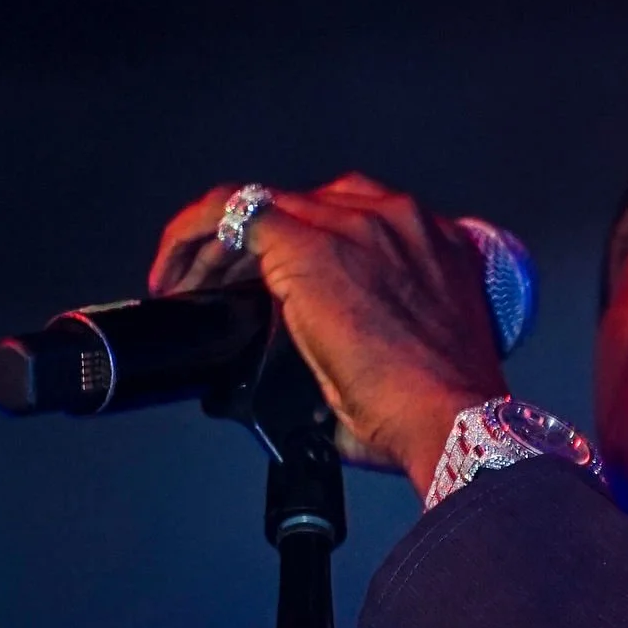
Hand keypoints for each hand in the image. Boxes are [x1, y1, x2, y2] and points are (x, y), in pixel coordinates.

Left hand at [148, 175, 504, 486]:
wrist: (455, 421)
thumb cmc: (441, 412)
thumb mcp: (413, 356)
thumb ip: (371, 336)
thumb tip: (302, 382)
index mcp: (430, 242)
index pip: (346, 218)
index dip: (296, 247)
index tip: (270, 285)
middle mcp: (396, 218)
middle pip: (301, 206)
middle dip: (250, 250)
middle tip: (217, 291)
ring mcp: (354, 225)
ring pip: (261, 207)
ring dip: (216, 247)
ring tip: (186, 285)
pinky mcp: (310, 245)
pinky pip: (230, 214)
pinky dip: (191, 239)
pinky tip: (172, 277)